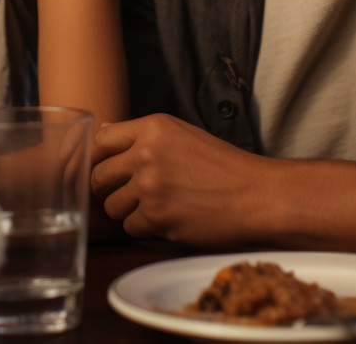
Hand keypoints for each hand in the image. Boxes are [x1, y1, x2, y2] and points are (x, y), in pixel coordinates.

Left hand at [90, 113, 271, 246]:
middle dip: (109, 188)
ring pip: (111, 205)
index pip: (100, 141)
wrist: (256, 195)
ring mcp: (150, 186)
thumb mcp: (182, 135)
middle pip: (99, 175)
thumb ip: (141, 135)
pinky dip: (144, 228)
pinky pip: (130, 227)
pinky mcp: (157, 216)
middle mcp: (146, 153)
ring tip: (155, 207)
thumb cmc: (222, 166)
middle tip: (130, 193)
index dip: (99, 159)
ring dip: (128, 211)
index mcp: (153, 127)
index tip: (107, 170)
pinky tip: (166, 219)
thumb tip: (102, 130)